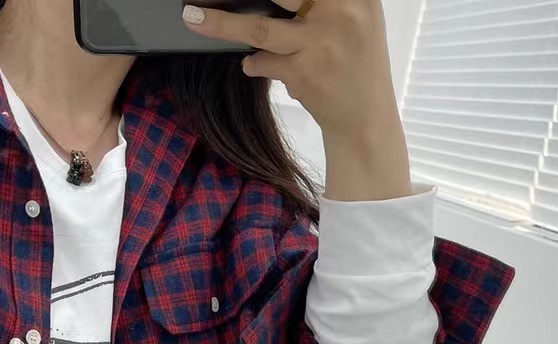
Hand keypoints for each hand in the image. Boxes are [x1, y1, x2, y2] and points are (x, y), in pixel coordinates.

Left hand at [181, 0, 397, 140]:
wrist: (365, 118)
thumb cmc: (354, 62)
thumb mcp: (353, 18)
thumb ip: (320, 1)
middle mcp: (342, 13)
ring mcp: (320, 43)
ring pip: (259, 27)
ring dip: (221, 23)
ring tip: (193, 17)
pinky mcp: (304, 73)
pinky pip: (263, 62)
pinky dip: (254, 63)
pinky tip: (252, 64)